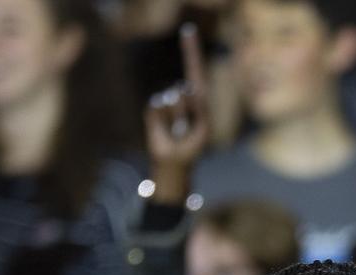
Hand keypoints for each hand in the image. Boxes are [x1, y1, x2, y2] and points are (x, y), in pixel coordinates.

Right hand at [144, 22, 209, 200]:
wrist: (173, 162)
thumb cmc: (191, 148)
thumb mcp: (202, 131)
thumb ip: (199, 110)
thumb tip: (184, 90)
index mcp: (197, 100)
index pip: (195, 71)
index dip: (191, 51)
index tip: (187, 31)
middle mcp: (182, 96)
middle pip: (184, 87)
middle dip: (184, 104)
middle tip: (185, 126)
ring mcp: (167, 102)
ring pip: (172, 100)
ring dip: (175, 119)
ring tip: (177, 131)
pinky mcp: (153, 110)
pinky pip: (157, 107)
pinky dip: (162, 120)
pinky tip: (166, 130)